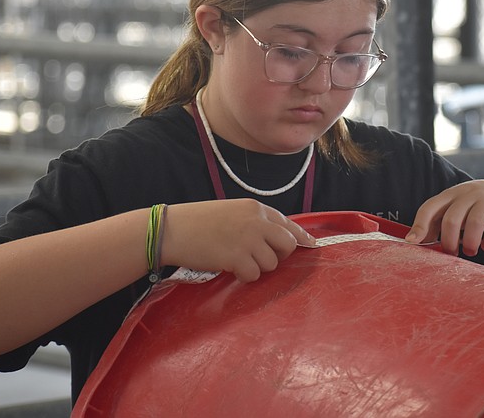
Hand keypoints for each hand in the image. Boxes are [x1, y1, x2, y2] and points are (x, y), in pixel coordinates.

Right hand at [161, 198, 314, 282]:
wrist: (172, 230)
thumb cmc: (198, 222)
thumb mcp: (231, 213)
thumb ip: (253, 222)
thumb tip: (274, 239)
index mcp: (255, 208)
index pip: (288, 223)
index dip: (301, 237)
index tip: (311, 245)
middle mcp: (256, 221)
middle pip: (287, 244)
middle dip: (279, 256)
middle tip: (260, 258)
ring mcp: (248, 239)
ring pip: (271, 263)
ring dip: (257, 268)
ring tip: (236, 261)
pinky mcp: (237, 257)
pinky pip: (254, 275)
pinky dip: (244, 277)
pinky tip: (229, 268)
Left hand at [406, 180, 483, 255]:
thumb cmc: (469, 208)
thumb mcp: (452, 210)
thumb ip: (435, 224)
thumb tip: (413, 241)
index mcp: (449, 195)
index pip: (429, 208)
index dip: (419, 225)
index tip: (412, 242)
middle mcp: (467, 193)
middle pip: (452, 219)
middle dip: (449, 242)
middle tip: (452, 253)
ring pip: (475, 223)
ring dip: (470, 244)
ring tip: (470, 252)